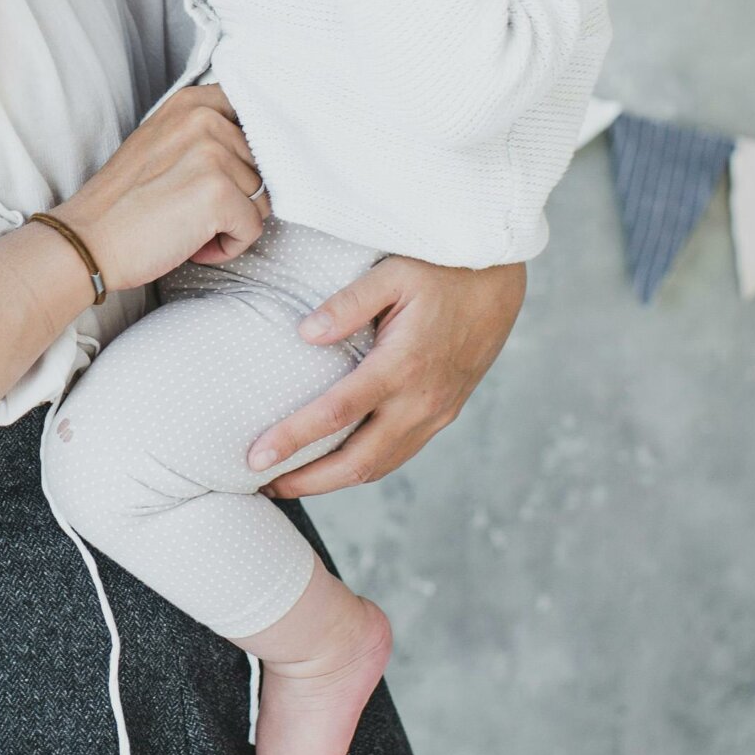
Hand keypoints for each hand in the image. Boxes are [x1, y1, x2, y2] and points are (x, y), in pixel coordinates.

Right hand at [56, 85, 269, 292]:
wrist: (87, 241)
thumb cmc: (124, 203)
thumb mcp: (162, 143)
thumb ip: (204, 134)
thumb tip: (256, 150)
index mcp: (191, 103)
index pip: (253, 116)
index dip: (247, 154)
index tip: (223, 174)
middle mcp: (204, 119)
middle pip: (261, 166)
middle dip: (235, 197)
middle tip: (190, 210)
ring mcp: (212, 153)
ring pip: (261, 199)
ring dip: (231, 223)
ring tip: (188, 226)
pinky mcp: (217, 192)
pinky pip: (252, 228)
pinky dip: (228, 246)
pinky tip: (193, 244)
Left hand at [246, 256, 525, 494]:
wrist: (499, 279)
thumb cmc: (441, 269)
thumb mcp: (392, 272)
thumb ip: (347, 303)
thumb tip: (304, 334)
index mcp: (403, 365)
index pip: (336, 412)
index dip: (293, 438)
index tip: (255, 456)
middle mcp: (422, 400)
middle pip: (357, 461)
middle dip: (307, 480)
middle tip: (262, 484)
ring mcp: (436, 412)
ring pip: (379, 466)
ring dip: (333, 482)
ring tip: (289, 481)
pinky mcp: (444, 413)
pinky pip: (399, 454)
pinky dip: (363, 468)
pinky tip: (335, 464)